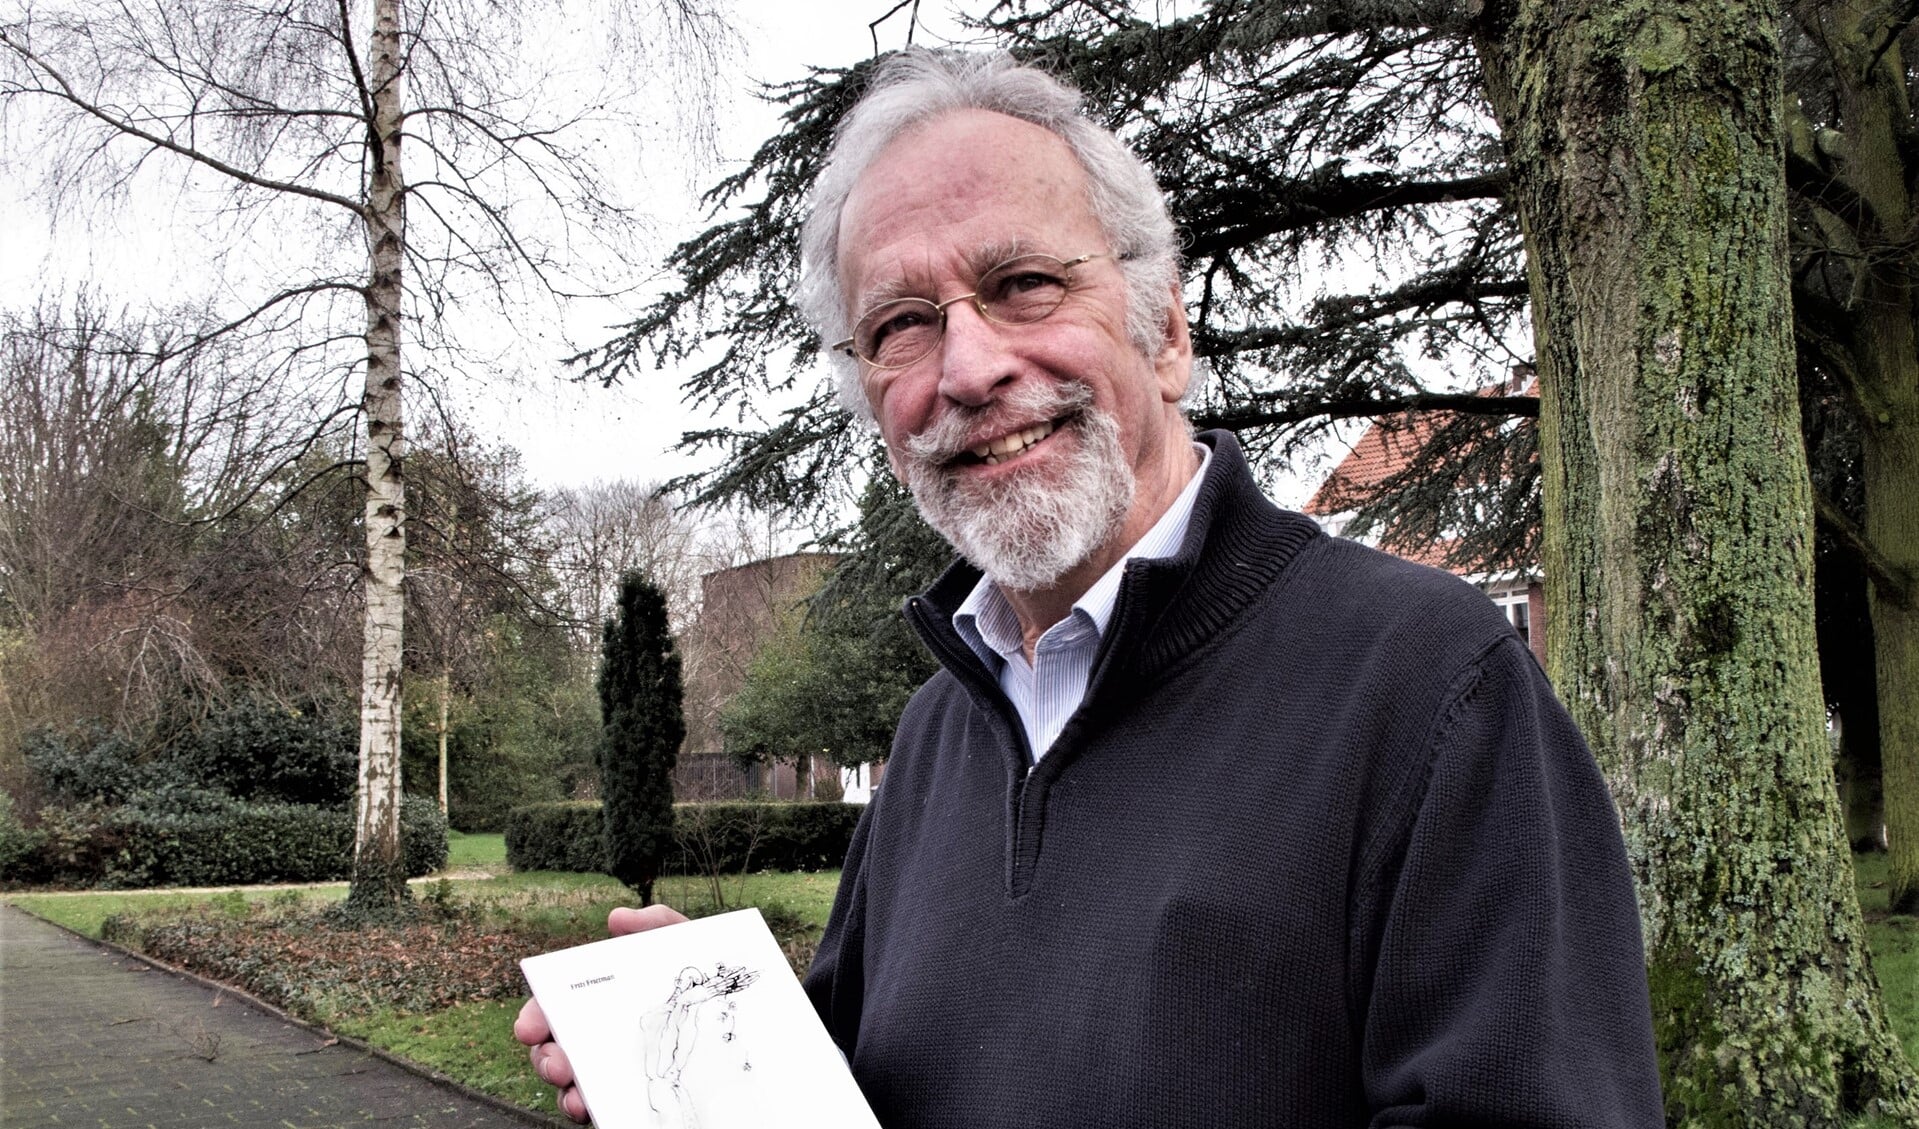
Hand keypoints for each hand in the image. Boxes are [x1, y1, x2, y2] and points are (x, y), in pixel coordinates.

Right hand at [514, 905, 690, 1122]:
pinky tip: (593, 1108)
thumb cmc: (706, 976)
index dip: (536, 1016)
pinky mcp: (632, 1094)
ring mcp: (614, 1067)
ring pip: (571, 1085)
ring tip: (576, 1095)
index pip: (555, 1007)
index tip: (530, 1028)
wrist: (757, 1022)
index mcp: (602, 997)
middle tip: (558, 1063)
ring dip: (565, 1091)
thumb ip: (657, 924)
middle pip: (554, 1049)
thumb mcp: (687, 944)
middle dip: (545, 1058)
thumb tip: (617, 919)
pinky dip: (590, 1109)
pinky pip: (602, 1107)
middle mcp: (600, 1035)